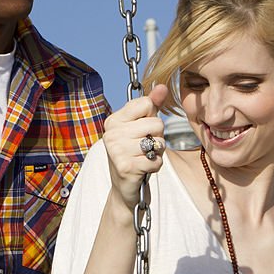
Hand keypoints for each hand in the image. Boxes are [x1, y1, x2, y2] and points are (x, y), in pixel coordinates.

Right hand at [102, 84, 168, 210]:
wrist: (124, 188)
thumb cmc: (134, 153)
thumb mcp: (141, 127)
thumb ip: (151, 106)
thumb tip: (162, 85)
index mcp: (114, 120)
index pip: (146, 103)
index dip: (152, 117)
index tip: (142, 129)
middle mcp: (112, 134)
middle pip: (156, 123)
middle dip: (157, 136)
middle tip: (143, 147)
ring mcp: (117, 151)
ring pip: (158, 142)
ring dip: (157, 152)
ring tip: (143, 158)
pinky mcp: (126, 167)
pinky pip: (157, 160)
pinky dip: (155, 166)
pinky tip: (143, 169)